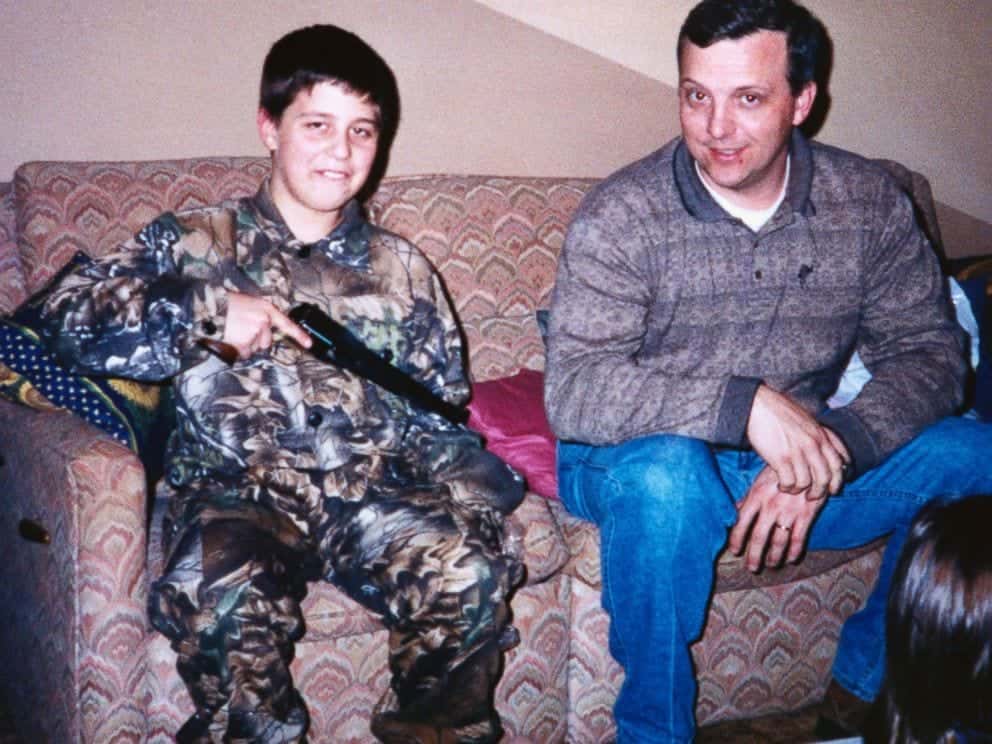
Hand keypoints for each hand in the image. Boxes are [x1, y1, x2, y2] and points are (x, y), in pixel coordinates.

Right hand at [221, 293, 311, 359]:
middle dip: (256, 340)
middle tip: (242, 329)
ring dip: (245, 344)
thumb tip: (267, 330)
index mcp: (266, 309)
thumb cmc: (228, 304)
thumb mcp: (250, 304)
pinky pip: (244, 353)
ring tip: (235, 331)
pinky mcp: (244, 343)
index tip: (309, 343)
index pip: (286, 324)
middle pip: (267, 342)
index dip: (299, 335)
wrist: (210, 305)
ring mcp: (254, 333)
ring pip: (254, 348)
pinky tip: (231, 338)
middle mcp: (263, 321)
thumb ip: (262, 316)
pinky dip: (237, 349)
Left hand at [728, 465, 827, 570]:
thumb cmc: (780, 471)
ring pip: (778, 541)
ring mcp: (789, 511)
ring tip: (771, 565)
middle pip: (759, 536)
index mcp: (756, 496)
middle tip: (752, 568)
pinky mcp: (807, 514)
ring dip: (774, 557)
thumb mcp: (760, 480)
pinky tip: (791, 559)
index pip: (741, 522)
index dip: (737, 539)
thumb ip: (748, 498)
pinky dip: (794, 551)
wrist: (808, 461)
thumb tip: (733, 512)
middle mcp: (771, 506)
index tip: (735, 551)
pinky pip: (799, 538)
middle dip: (754, 555)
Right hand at [746, 384, 848, 501]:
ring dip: (799, 490)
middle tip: (811, 496)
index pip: (838, 464)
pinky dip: (786, 487)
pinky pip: (790, 482)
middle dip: (820, 491)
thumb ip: (817, 435)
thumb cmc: (778, 411)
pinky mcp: (781, 458)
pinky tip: (781, 484)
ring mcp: (797, 452)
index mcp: (820, 435)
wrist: (758, 405)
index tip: (832, 488)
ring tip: (791, 489)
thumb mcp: (806, 420)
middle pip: (825, 477)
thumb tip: (825, 447)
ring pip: (807, 483)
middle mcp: (812, 445)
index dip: (837, 480)